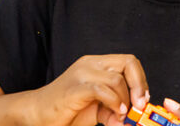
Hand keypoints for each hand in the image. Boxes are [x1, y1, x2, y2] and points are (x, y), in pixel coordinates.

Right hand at [34, 54, 150, 125]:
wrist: (37, 113)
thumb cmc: (67, 109)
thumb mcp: (97, 108)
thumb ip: (114, 108)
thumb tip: (132, 118)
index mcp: (96, 64)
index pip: (129, 61)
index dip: (141, 79)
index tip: (142, 99)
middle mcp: (89, 64)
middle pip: (128, 63)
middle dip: (139, 86)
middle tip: (139, 105)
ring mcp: (81, 74)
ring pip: (116, 79)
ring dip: (125, 100)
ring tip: (121, 115)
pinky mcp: (74, 89)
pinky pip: (101, 90)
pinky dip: (114, 102)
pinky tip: (115, 113)